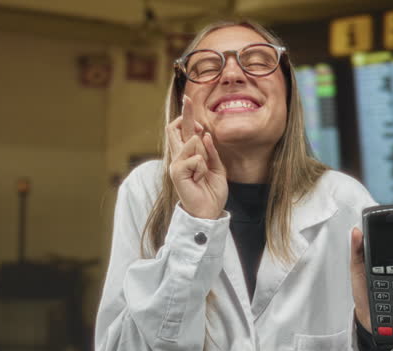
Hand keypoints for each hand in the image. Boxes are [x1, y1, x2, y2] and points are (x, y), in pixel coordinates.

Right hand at [166, 95, 227, 219]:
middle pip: (176, 128)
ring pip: (191, 142)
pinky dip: (202, 167)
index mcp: (188, 155)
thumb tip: (205, 134)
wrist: (208, 211)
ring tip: (203, 172)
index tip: (190, 102)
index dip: (187, 116)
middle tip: (188, 98)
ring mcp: (176, 164)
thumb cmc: (211, 191)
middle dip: (185, 113)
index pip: (183, 131)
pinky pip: (195, 158)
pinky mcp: (176, 172)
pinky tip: (199, 179)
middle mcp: (179, 157)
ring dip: (203, 154)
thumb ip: (210, 152)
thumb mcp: (216, 168)